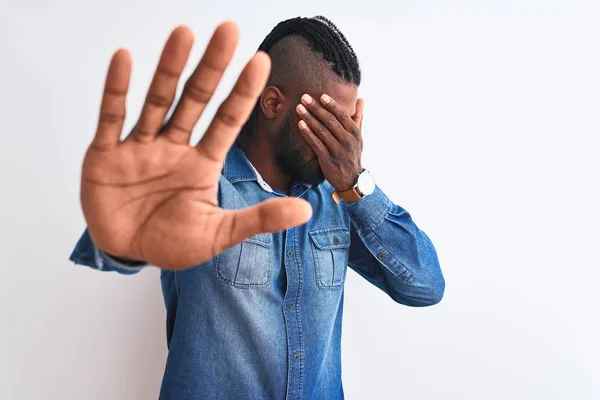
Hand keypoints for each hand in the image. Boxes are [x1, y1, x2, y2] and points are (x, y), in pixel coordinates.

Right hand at [81, 23, 311, 269]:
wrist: (127, 252)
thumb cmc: (173, 242)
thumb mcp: (219, 233)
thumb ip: (259, 219)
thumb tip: (307, 209)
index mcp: (203, 163)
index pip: (228, 121)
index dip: (243, 93)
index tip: (260, 61)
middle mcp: (174, 147)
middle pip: (196, 100)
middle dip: (212, 67)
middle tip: (229, 30)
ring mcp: (141, 147)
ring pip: (158, 101)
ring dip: (170, 68)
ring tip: (184, 33)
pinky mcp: (106, 154)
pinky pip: (112, 117)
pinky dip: (117, 90)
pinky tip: (125, 59)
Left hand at [295, 94, 364, 190]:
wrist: (352, 180)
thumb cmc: (353, 154)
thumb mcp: (359, 137)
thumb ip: (358, 117)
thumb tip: (361, 99)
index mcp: (355, 133)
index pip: (342, 115)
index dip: (331, 104)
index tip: (321, 95)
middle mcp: (347, 141)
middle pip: (330, 121)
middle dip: (316, 108)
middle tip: (304, 97)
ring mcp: (337, 151)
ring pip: (321, 131)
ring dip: (309, 118)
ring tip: (299, 108)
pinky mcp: (327, 160)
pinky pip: (315, 144)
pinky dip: (307, 133)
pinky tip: (300, 124)